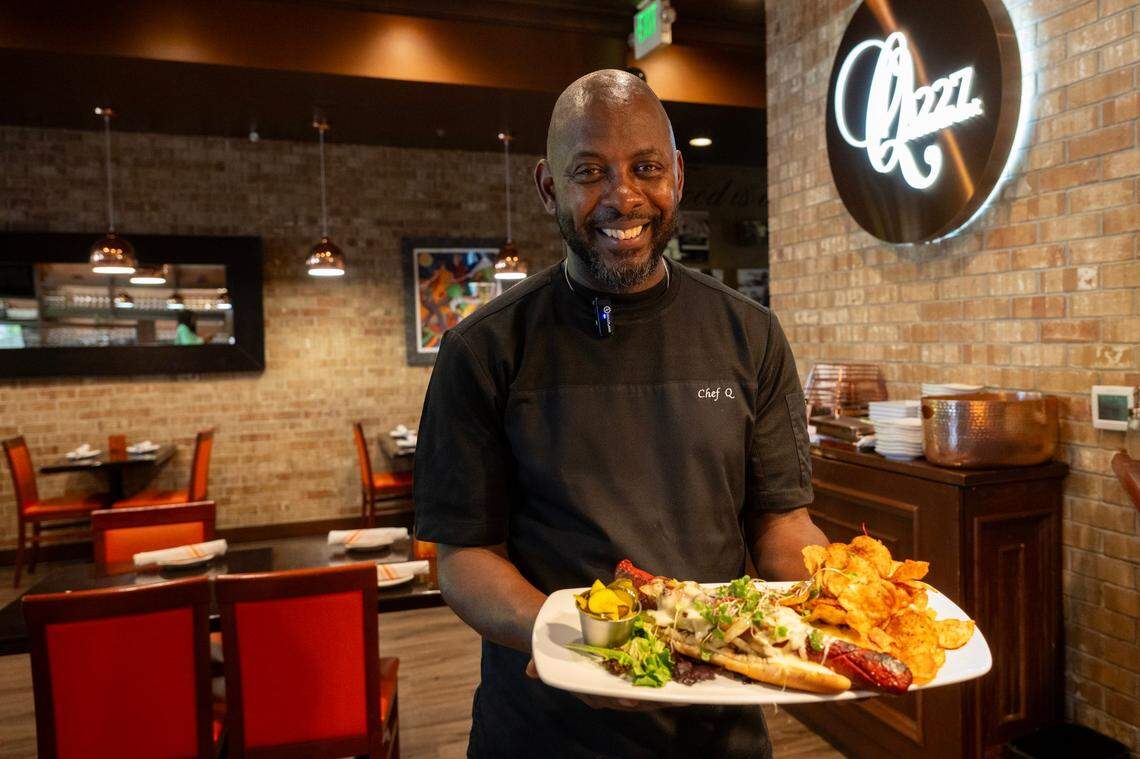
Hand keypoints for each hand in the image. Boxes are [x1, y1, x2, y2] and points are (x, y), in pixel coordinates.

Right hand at [525, 658, 679, 710]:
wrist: (563, 641)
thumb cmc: (557, 651)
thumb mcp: (547, 657)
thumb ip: (540, 663)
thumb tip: (529, 670)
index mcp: (591, 691)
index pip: (608, 698)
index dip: (621, 698)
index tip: (633, 698)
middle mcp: (610, 690)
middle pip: (637, 698)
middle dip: (657, 698)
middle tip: (678, 696)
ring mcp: (624, 681)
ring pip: (650, 690)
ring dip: (670, 689)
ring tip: (691, 688)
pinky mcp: (635, 669)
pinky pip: (654, 674)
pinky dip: (669, 672)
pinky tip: (687, 668)